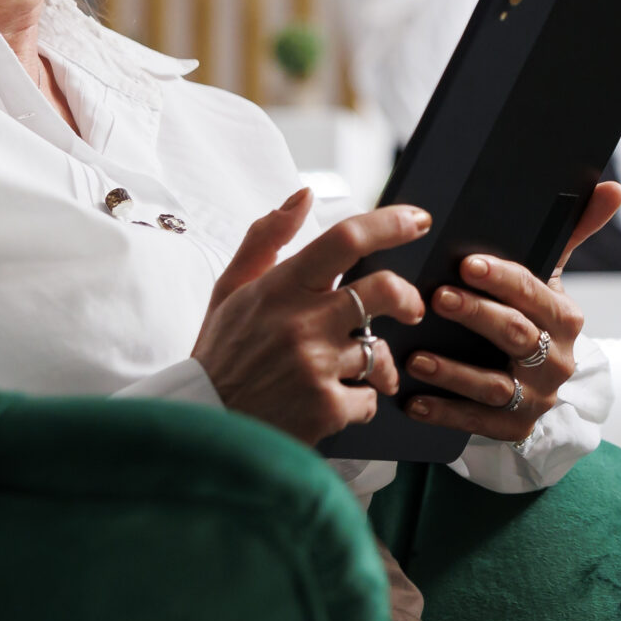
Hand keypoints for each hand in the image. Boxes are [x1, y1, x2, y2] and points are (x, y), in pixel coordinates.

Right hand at [191, 190, 429, 443]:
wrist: (203, 424)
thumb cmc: (221, 354)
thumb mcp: (231, 290)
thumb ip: (266, 239)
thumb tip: (303, 196)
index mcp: (281, 287)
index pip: (346, 240)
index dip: (390, 224)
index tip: (418, 220)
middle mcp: (302, 322)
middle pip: (384, 290)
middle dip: (408, 298)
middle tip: (412, 309)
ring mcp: (316, 366)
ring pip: (378, 351)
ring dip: (371, 363)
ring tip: (343, 372)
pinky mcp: (326, 408)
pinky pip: (370, 397)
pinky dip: (358, 402)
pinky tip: (330, 403)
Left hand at [400, 180, 620, 443]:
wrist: (536, 383)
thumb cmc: (531, 316)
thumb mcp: (549, 279)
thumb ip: (574, 232)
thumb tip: (614, 186)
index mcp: (566, 319)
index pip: (536, 293)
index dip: (502, 279)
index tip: (467, 263)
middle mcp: (557, 360)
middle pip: (517, 336)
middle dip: (477, 315)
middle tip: (437, 297)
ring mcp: (536, 398)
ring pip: (495, 386)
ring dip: (454, 373)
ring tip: (417, 358)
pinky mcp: (513, 429)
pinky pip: (477, 424)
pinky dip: (444, 413)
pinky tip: (412, 401)